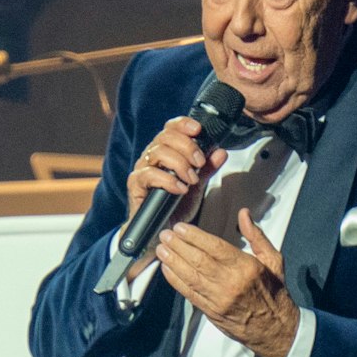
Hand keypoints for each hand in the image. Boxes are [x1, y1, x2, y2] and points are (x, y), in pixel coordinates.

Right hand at [126, 115, 229, 279]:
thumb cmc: (175, 207)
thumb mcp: (196, 185)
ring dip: (180, 164)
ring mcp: (142, 170)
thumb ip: (207, 168)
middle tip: (200, 163)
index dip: (183, 124)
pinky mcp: (135, 185)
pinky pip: (149, 175)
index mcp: (165, 152)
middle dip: (187, 146)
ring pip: (158, 153)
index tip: (199, 129)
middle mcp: (151, 157)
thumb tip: (221, 151)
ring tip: (191, 180)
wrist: (161, 232)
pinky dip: (168, 180)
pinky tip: (180, 188)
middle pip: (165, 136)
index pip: (170, 128)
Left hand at [156, 209, 299, 356]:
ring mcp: (219, 298)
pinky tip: (167, 269)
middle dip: (178, 245)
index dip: (194, 236)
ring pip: (190, 276)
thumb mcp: (273, 260)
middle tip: (165, 235)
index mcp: (246, 267)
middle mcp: (231, 282)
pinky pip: (189, 293)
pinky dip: (175, 280)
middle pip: (198, 260)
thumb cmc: (274, 292)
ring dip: (172, 261)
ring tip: (161, 249)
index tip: (181, 227)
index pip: (214, 247)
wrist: (275, 329)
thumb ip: (256, 236)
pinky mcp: (211, 311)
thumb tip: (244, 214)